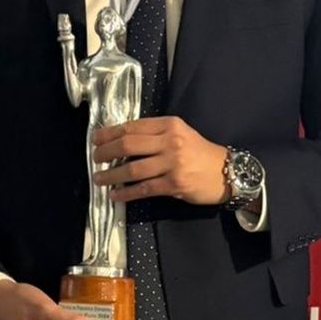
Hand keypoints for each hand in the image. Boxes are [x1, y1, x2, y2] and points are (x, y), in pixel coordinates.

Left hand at [92, 116, 229, 204]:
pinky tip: (115, 194)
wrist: (226, 172)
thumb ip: (155, 134)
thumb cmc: (199, 152)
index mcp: (169, 124)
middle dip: (106, 152)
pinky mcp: (174, 184)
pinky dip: (126, 192)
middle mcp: (170, 141)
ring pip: (132, 168)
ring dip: (111, 175)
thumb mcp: (179, 133)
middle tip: (94, 158)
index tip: (96, 139)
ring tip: (99, 178)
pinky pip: (143, 188)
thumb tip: (121, 141)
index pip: (132, 126)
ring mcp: (172, 163)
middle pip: (128, 144)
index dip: (110, 133)